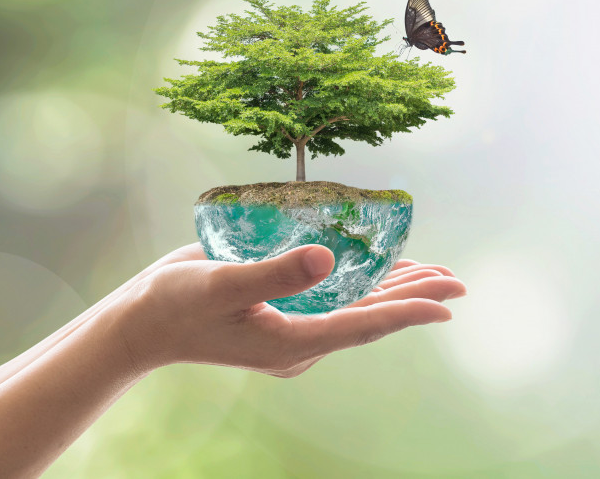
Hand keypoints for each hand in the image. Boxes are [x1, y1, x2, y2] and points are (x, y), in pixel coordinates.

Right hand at [115, 243, 465, 376]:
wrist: (141, 322)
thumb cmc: (175, 305)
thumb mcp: (222, 284)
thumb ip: (275, 273)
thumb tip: (329, 257)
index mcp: (291, 341)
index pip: (362, 324)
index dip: (407, 312)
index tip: (447, 304)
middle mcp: (299, 338)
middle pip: (369, 316)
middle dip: (414, 298)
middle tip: (458, 283)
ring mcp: (290, 326)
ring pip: (355, 307)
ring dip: (393, 289)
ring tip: (434, 276)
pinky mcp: (280, 311)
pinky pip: (332, 300)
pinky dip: (360, 283)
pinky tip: (377, 267)